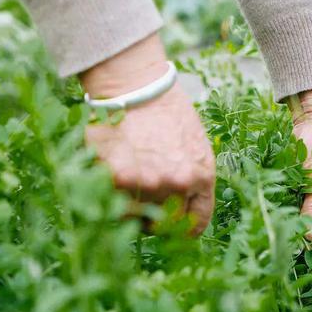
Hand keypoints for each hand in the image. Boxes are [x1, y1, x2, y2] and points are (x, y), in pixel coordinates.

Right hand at [82, 36, 214, 234]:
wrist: (136, 84)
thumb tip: (181, 210)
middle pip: (163, 222)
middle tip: (141, 198)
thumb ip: (192, 179)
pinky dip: (109, 193)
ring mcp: (148, 183)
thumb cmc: (165, 111)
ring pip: (135, 215)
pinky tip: (110, 174)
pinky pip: (112, 202)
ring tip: (125, 180)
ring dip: (128, 204)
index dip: (180, 227)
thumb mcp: (195, 147)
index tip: (169, 221)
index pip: (196, 224)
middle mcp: (178, 184)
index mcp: (202, 177)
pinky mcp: (119, 177)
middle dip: (153, 216)